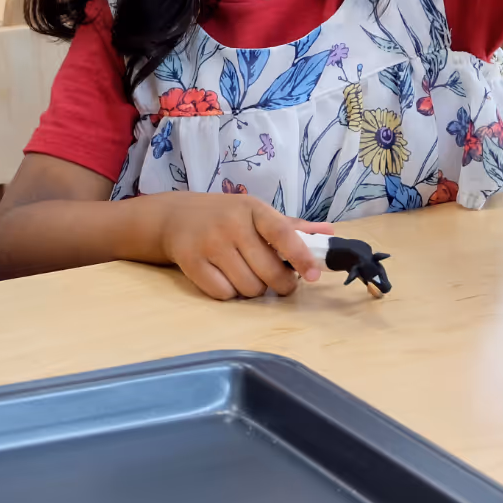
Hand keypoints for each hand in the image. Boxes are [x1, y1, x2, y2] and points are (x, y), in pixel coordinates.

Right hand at [157, 193, 332, 299]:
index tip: (314, 275)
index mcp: (252, 209)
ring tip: (247, 276)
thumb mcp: (254, 212)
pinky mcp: (191, 262)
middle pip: (268, 271)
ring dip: (253, 289)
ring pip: (248, 287)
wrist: (172, 217)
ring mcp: (209, 243)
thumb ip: (291, 225)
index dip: (301, 256)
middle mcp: (231, 224)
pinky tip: (225, 279)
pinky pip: (223, 293)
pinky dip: (229, 293)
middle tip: (281, 283)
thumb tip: (330, 232)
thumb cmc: (222, 216)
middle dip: (281, 284)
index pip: (283, 233)